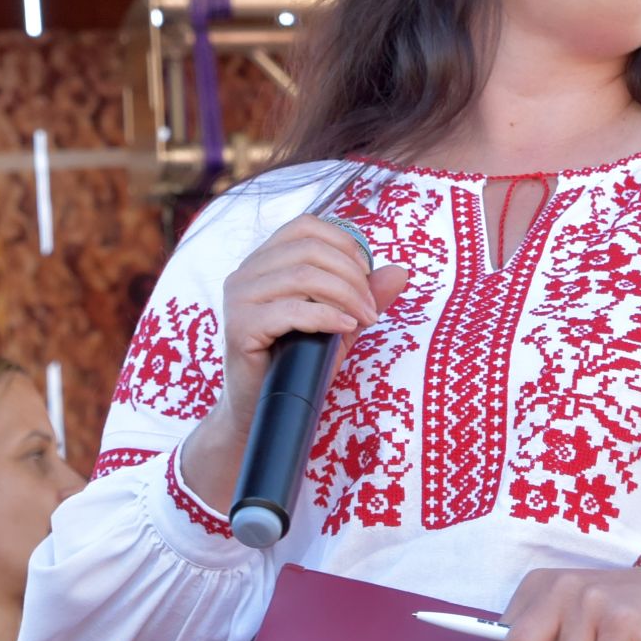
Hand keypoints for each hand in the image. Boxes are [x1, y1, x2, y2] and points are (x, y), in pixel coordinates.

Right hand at [181, 215, 408, 502]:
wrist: (260, 414)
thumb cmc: (298, 366)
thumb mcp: (339, 325)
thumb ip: (365, 296)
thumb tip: (401, 271)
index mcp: (264, 261)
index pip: (306, 226)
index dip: (345, 245)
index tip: (367, 276)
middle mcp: (246, 273)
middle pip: (309, 250)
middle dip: (352, 276)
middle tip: (372, 309)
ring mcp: (238, 298)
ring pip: (302, 276)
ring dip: (345, 295)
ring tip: (363, 320)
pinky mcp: (239, 327)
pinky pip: (290, 310)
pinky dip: (326, 315)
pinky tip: (345, 328)